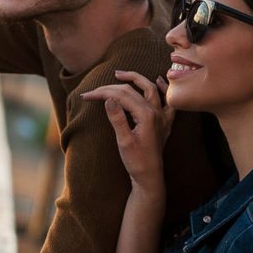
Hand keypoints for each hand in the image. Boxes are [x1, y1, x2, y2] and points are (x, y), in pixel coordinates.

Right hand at [81, 72, 172, 191]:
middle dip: (112, 87)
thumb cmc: (136, 161)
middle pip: (133, 90)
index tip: (86, 96)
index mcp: (147, 115)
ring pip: (151, 89)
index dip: (102, 93)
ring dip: (136, 79)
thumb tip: (108, 98)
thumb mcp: (123, 141)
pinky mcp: (164, 123)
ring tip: (120, 75)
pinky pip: (167, 101)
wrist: (149, 177)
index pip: (122, 96)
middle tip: (96, 88)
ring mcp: (162, 117)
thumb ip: (117, 118)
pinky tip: (159, 81)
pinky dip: (162, 89)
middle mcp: (157, 112)